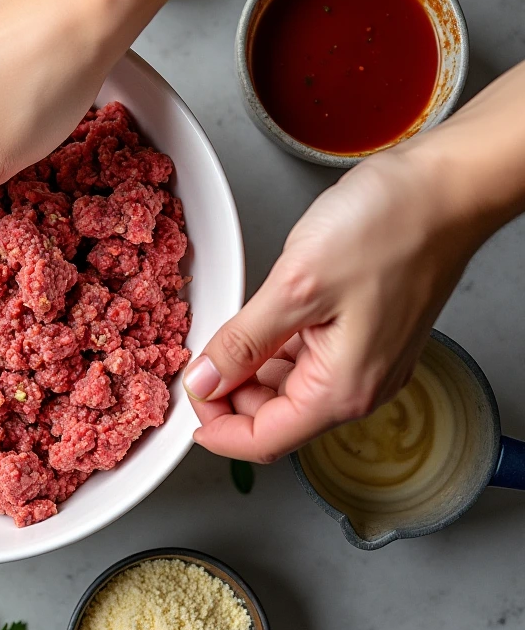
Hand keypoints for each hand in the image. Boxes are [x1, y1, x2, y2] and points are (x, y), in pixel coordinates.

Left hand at [182, 145, 486, 462]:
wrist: (446, 188)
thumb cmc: (389, 229)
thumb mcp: (295, 287)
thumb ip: (243, 343)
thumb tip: (204, 382)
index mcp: (342, 390)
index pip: (263, 441)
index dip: (214, 427)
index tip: (183, 399)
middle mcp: (358, 386)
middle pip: (274, 418)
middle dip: (228, 394)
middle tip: (198, 353)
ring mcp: (365, 361)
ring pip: (288, 387)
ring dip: (249, 368)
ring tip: (227, 329)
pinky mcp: (365, 334)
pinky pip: (307, 358)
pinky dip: (274, 346)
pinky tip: (260, 317)